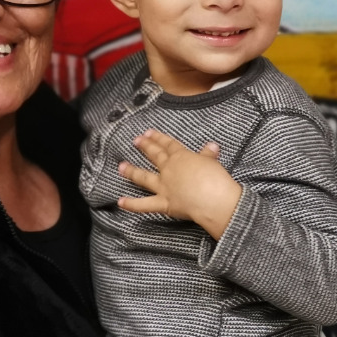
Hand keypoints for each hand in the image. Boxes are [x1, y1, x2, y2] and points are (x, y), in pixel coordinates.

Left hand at [118, 129, 241, 239]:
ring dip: (131, 171)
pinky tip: (120, 202)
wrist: (213, 198)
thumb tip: (212, 146)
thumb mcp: (213, 162)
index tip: (148, 132)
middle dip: (145, 147)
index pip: (169, 144)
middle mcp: (169, 170)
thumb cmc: (216, 179)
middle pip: (155, 155)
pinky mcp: (164, 203)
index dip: (158, 137)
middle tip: (136, 140)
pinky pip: (145, 205)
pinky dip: (132, 204)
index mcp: (182, 157)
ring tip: (121, 167)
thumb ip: (208, 154)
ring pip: (144, 177)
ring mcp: (164, 186)